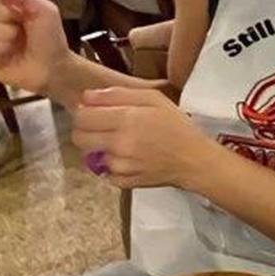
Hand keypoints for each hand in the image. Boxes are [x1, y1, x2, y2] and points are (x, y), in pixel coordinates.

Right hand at [0, 0, 69, 94]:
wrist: (54, 68)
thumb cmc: (51, 38)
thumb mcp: (46, 11)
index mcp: (3, 6)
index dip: (0, 11)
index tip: (19, 17)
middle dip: (5, 32)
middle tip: (21, 36)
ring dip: (0, 47)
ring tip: (15, 49)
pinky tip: (4, 60)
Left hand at [71, 87, 213, 188]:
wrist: (195, 159)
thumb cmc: (176, 126)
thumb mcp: (153, 98)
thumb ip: (117, 94)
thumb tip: (87, 96)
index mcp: (126, 120)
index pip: (82, 116)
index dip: (84, 112)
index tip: (93, 112)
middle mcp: (119, 144)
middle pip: (79, 137)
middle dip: (85, 130)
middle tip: (102, 127)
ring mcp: (120, 166)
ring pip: (90, 155)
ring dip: (99, 148)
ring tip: (120, 142)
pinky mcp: (124, 181)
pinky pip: (104, 171)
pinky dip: (111, 165)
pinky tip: (127, 157)